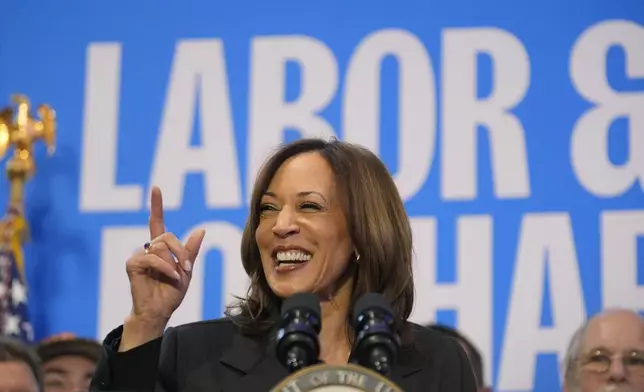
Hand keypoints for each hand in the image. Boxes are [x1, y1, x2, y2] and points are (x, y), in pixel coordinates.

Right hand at [120, 186, 204, 350]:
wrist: (159, 312)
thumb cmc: (170, 293)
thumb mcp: (187, 271)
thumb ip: (191, 251)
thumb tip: (201, 229)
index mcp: (160, 248)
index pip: (157, 222)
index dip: (156, 205)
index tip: (156, 188)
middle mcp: (148, 249)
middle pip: (167, 235)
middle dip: (181, 251)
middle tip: (187, 269)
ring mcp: (139, 256)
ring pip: (161, 246)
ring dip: (174, 262)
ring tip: (176, 276)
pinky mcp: (132, 264)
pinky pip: (153, 257)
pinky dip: (165, 267)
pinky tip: (170, 277)